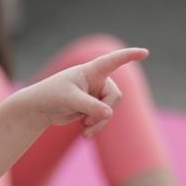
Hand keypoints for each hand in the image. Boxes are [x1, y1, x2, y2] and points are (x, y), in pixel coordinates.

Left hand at [16, 47, 148, 137]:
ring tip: (84, 131)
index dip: (129, 56)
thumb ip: (91, 106)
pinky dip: (96, 126)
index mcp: (91, 71)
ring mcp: (97, 93)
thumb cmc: (52, 96)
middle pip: (115, 96)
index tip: (144, 52)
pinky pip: (104, 118)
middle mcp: (98, 80)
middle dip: (103, 111)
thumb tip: (109, 113)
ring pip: (110, 110)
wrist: (41, 108)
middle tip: (87, 122)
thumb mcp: (70, 100)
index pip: (113, 61)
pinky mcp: (94, 106)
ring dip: (99, 123)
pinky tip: (84, 133)